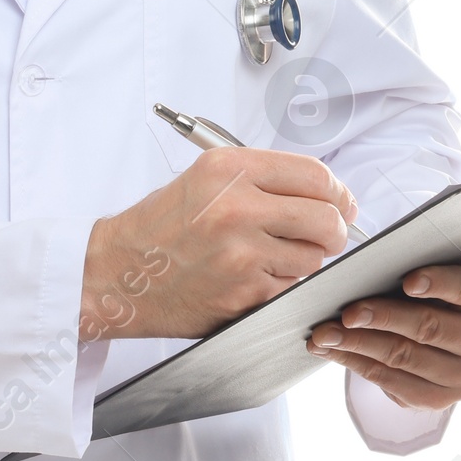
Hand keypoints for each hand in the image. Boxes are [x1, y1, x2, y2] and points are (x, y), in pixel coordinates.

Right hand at [80, 148, 357, 340]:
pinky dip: (282, 284)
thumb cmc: (162, 225)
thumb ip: (262, 178)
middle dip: (335, 229)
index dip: (338, 192)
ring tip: (270, 255)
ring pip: (313, 257)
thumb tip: (326, 192)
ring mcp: (242, 253)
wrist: (119, 272)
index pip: (315, 174)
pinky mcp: (244, 292)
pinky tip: (252, 276)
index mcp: (228, 168)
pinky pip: (291, 286)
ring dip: (304, 259)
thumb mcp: (205, 178)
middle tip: (325, 233)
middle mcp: (237, 206)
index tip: (342, 202)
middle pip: (326, 217)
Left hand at [307, 265, 460, 408]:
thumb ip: (430, 270)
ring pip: (408, 360)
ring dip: (359, 346)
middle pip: (431, 329)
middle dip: (382, 318)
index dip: (438, 284)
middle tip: (345, 312)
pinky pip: (397, 386)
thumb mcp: (456, 271)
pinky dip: (361, 366)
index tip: (406, 281)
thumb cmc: (452, 290)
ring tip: (325, 334)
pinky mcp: (446, 401)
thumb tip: (372, 271)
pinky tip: (335, 352)